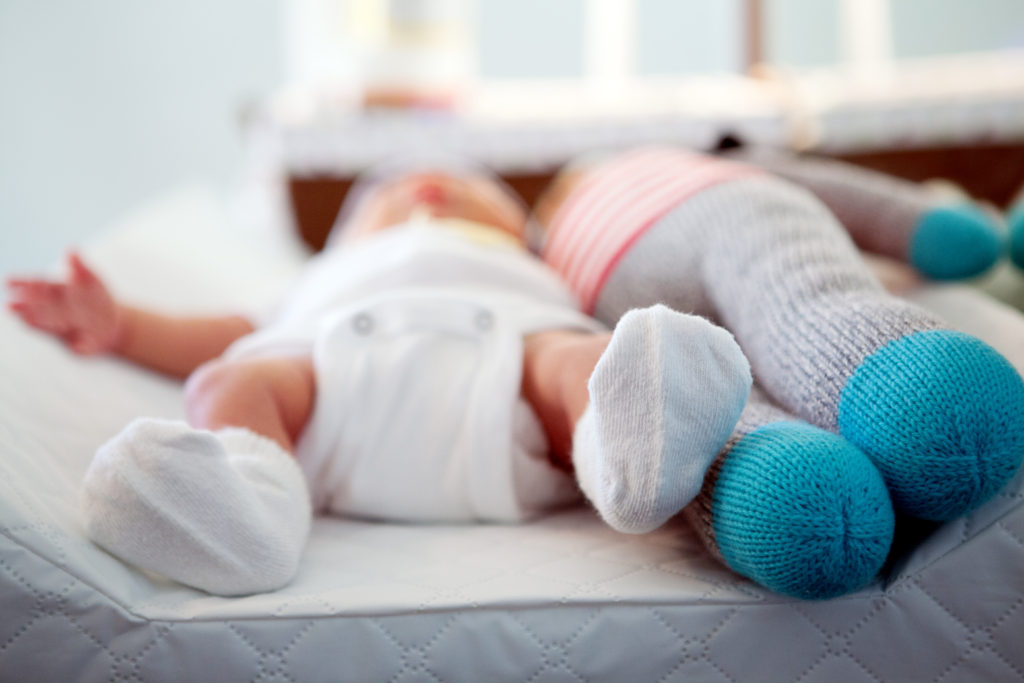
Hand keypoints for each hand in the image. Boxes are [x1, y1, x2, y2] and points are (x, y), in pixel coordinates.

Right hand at [7, 252, 122, 354]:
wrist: (113, 323)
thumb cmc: (94, 296)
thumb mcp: (90, 279)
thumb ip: (80, 267)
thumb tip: (72, 250)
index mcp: (54, 293)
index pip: (37, 286)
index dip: (23, 284)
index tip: (8, 281)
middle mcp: (55, 313)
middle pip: (40, 308)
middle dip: (26, 306)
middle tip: (11, 304)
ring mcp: (65, 330)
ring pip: (52, 327)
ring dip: (40, 323)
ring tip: (27, 319)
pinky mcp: (80, 346)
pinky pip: (80, 346)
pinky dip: (79, 345)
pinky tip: (79, 343)